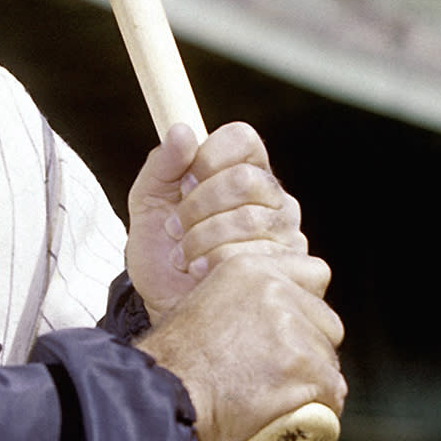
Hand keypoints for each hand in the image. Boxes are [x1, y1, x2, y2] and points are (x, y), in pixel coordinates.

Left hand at [125, 122, 314, 322]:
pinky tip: (203, 275)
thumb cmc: (162, 256)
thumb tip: (182, 131)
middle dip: (197, 207)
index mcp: (244, 171)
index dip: (209, 157)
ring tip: (185, 256)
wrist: (166, 309)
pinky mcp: (293, 270)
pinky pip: (256, 256)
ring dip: (201, 240)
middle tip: (176, 229)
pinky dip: (215, 265)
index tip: (183, 183)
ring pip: (249, 219)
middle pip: (245, 179)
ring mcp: (287, 234)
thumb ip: (161, 165)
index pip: (242, 139)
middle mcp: (274, 199)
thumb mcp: (147, 204)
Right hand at [136, 249, 346, 440]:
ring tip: (284, 396)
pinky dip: (322, 406)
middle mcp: (276, 292)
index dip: (309, 307)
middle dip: (314, 348)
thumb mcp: (202, 302)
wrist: (162, 392)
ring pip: (329, 360)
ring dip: (315, 381)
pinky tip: (299, 411)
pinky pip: (333, 390)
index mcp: (252, 270)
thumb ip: (238, 297)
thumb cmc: (173, 360)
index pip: (315, 273)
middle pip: (327, 322)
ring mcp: (292, 330)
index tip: (299, 327)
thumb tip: (261, 311)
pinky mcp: (302, 369)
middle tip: (286, 370)